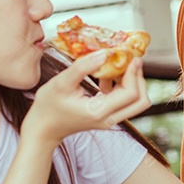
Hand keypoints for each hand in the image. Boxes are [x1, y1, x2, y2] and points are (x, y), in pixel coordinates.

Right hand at [23, 52, 151, 146]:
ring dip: (132, 82)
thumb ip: (83, 67)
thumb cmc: (48, 106)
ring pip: (135, 102)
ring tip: (117, 66)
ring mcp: (109, 120)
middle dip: (139, 79)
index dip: (134, 74)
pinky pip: (124, 102)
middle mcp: (108, 119)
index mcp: (99, 111)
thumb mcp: (61, 82)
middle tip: (131, 61)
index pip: (130, 93)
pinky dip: (122, 87)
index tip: (132, 57)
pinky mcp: (107, 116)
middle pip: (141, 101)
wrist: (43, 128)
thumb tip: (105, 54)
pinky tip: (107, 77)